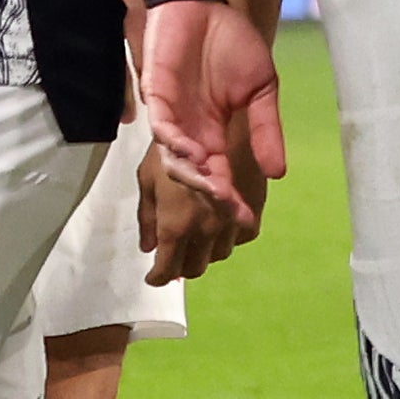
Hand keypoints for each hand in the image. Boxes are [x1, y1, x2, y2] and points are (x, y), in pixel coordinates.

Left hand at [137, 131, 259, 283]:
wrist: (222, 120)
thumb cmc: (173, 143)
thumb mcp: (147, 177)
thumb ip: (147, 216)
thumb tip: (147, 247)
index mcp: (176, 225)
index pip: (168, 268)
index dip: (159, 277)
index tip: (154, 277)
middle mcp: (206, 229)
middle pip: (195, 266)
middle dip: (181, 267)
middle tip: (172, 258)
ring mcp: (231, 222)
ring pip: (219, 254)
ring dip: (205, 251)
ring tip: (193, 240)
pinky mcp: (252, 210)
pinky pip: (240, 237)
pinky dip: (228, 236)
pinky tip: (217, 224)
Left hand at [142, 0, 285, 211]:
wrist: (204, 2)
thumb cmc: (230, 43)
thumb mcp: (261, 88)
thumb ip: (266, 128)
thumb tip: (279, 172)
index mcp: (213, 135)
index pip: (220, 178)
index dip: (230, 201)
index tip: (247, 220)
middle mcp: (189, 133)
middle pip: (195, 178)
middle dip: (212, 197)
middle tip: (231, 208)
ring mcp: (171, 115)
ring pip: (174, 160)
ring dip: (194, 177)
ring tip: (216, 188)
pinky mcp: (156, 94)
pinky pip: (162, 127)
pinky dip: (176, 143)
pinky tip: (195, 154)